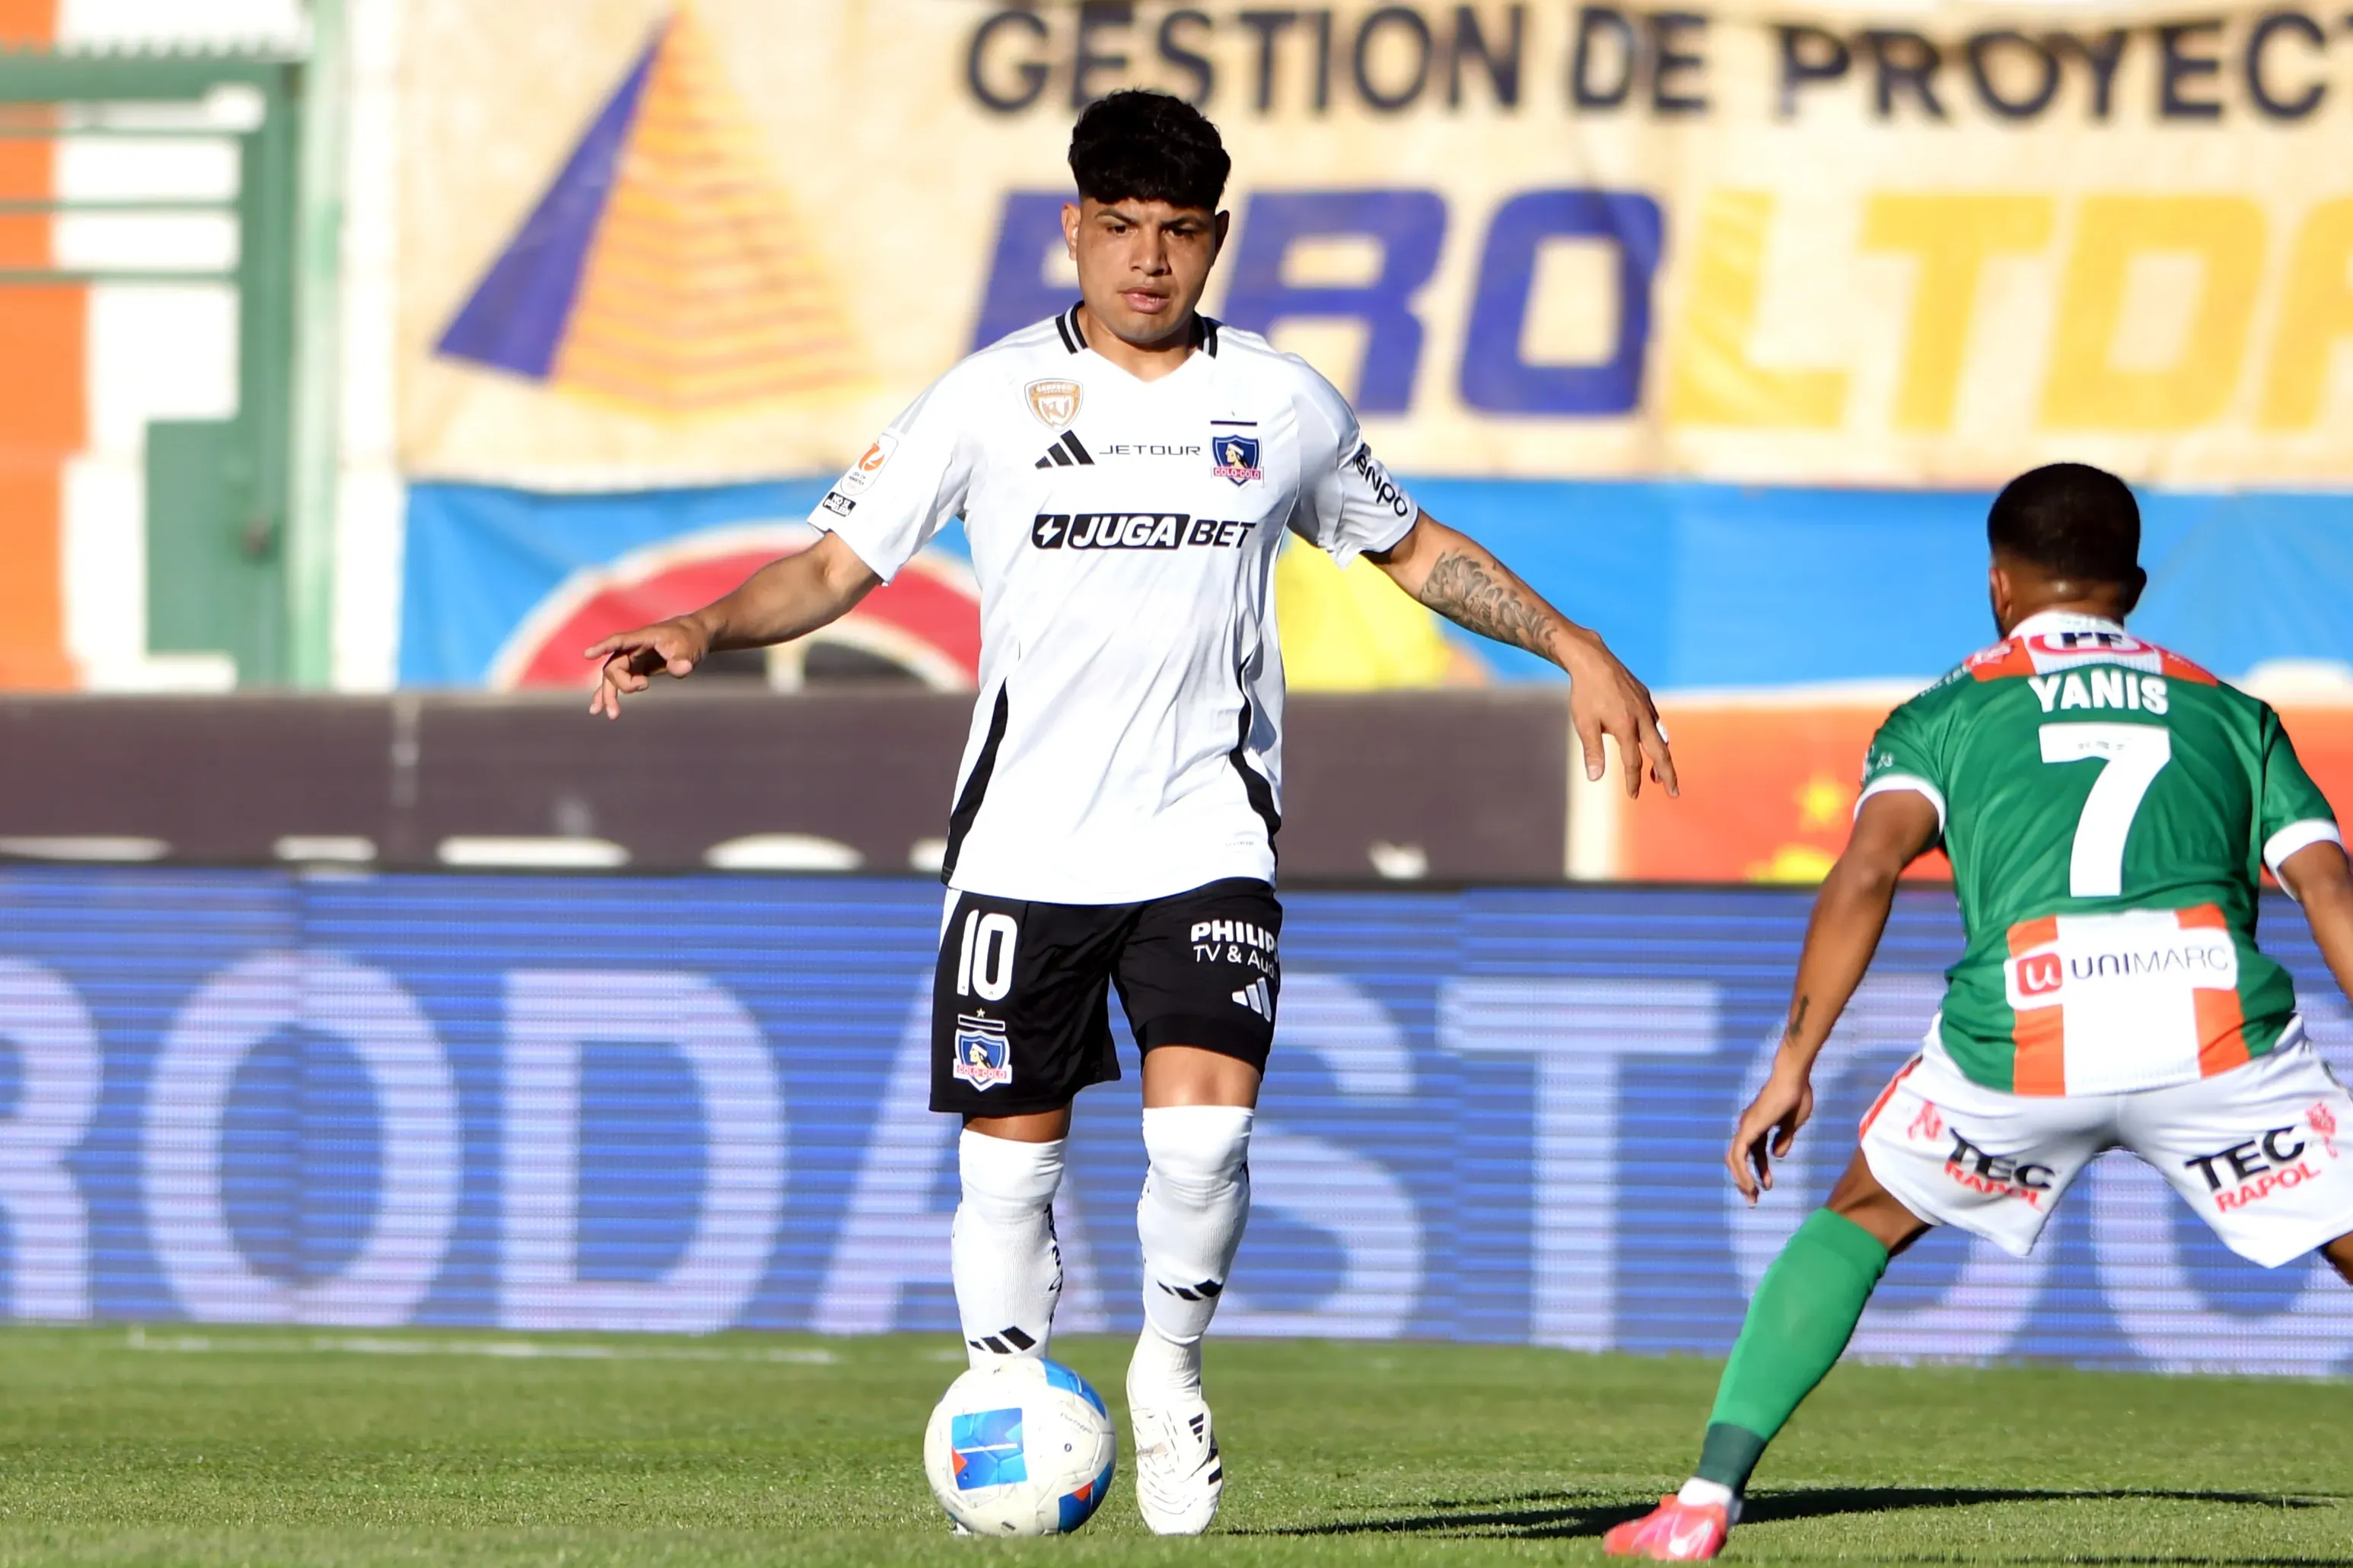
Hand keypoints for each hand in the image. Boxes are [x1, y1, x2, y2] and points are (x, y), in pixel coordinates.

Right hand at [586, 617, 709, 719]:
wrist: (694, 636)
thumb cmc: (691, 638)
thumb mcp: (690, 648)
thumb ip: (682, 659)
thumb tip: (681, 669)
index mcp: (643, 638)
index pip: (620, 641)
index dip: (604, 647)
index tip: (588, 654)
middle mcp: (633, 648)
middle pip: (614, 667)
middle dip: (616, 687)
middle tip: (621, 707)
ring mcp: (633, 659)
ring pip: (613, 676)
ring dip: (609, 695)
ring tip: (612, 715)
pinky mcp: (637, 668)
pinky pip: (619, 681)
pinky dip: (611, 693)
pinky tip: (601, 708)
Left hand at [1558, 632, 1677, 797]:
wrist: (1592, 659)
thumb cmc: (1585, 693)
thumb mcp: (1584, 724)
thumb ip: (1593, 752)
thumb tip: (1595, 779)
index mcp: (1626, 728)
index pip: (1633, 763)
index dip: (1633, 782)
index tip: (1633, 796)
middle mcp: (1641, 718)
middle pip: (1660, 753)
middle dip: (1667, 774)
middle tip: (1673, 792)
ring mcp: (1645, 706)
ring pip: (1660, 736)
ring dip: (1661, 757)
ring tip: (1657, 774)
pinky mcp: (1644, 696)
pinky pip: (1655, 721)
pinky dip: (1656, 736)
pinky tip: (1651, 740)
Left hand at [1726, 1060, 1813, 1204]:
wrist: (1793, 1078)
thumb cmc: (1797, 1095)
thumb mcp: (1792, 1124)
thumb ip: (1784, 1139)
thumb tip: (1777, 1155)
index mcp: (1759, 1126)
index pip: (1754, 1154)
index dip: (1760, 1171)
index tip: (1767, 1187)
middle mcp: (1748, 1127)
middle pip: (1740, 1158)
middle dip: (1745, 1180)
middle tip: (1753, 1199)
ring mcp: (1746, 1127)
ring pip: (1735, 1159)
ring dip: (1742, 1180)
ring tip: (1752, 1197)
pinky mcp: (1748, 1128)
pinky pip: (1739, 1155)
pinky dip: (1742, 1172)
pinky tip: (1750, 1185)